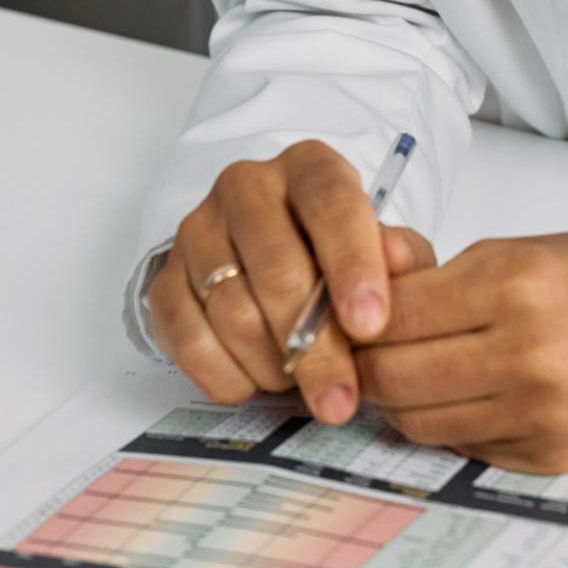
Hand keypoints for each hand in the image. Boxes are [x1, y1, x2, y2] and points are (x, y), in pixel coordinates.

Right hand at [147, 140, 435, 426]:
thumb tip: (399, 261)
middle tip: (340, 400)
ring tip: (299, 382)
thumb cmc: (339, 258)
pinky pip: (186, 338)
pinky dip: (226, 374)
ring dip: (272, 365)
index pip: (331, 203)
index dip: (352, 265)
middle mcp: (247, 186)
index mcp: (308, 167)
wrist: (275, 263)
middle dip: (315, 347)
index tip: (371, 326)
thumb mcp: (386, 252)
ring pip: (232, 311)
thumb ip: (402, 259)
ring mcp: (199, 230)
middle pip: (278, 269)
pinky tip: (255, 381)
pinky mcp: (165, 277)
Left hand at [355, 232, 567, 473]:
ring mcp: (537, 411)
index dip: (358, 316)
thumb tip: (364, 278)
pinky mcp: (547, 455)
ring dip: (400, 400)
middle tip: (368, 351)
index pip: (393, 314)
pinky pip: (462, 447)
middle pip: (393, 376)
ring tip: (412, 372)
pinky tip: (461, 396)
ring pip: (418, 421)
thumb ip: (436, 272)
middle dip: (367, 364)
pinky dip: (448, 424)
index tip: (353, 313)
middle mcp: (525, 352)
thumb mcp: (516, 250)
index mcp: (514, 284)